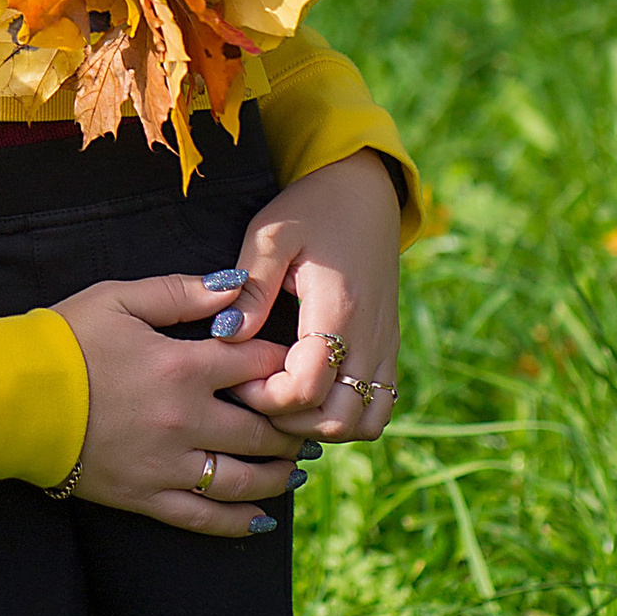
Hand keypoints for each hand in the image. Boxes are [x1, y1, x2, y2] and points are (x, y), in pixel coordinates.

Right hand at [49, 272, 299, 537]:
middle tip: (307, 425)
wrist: (10, 398)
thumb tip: (233, 287)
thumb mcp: (118, 298)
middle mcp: (185, 420)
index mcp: (183, 366)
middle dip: (292, 428)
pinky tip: (261, 519)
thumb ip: (181, 291)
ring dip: (279, 476)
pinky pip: (204, 519)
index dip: (285, 365)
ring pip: (244, 481)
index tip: (296, 367)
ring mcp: (168, 465)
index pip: (258, 367)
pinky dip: (239, 522)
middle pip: (263, 430)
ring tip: (295, 469)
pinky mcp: (146, 497)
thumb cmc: (62, 340)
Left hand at [215, 149, 402, 448]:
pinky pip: (377, 408)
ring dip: (319, 425)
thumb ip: (251, 286)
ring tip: (280, 398)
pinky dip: (345, 416)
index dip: (264, 398)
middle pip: (336, 420)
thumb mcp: (271, 233)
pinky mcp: (388, 349)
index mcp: (339, 308)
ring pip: (363, 424)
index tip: (235, 377)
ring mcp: (385, 347)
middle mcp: (371, 337)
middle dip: (288, 420)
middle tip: (252, 393)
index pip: (305, 389)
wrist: (365, 190)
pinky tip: (309, 394)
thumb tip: (228, 334)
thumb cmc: (311, 206)